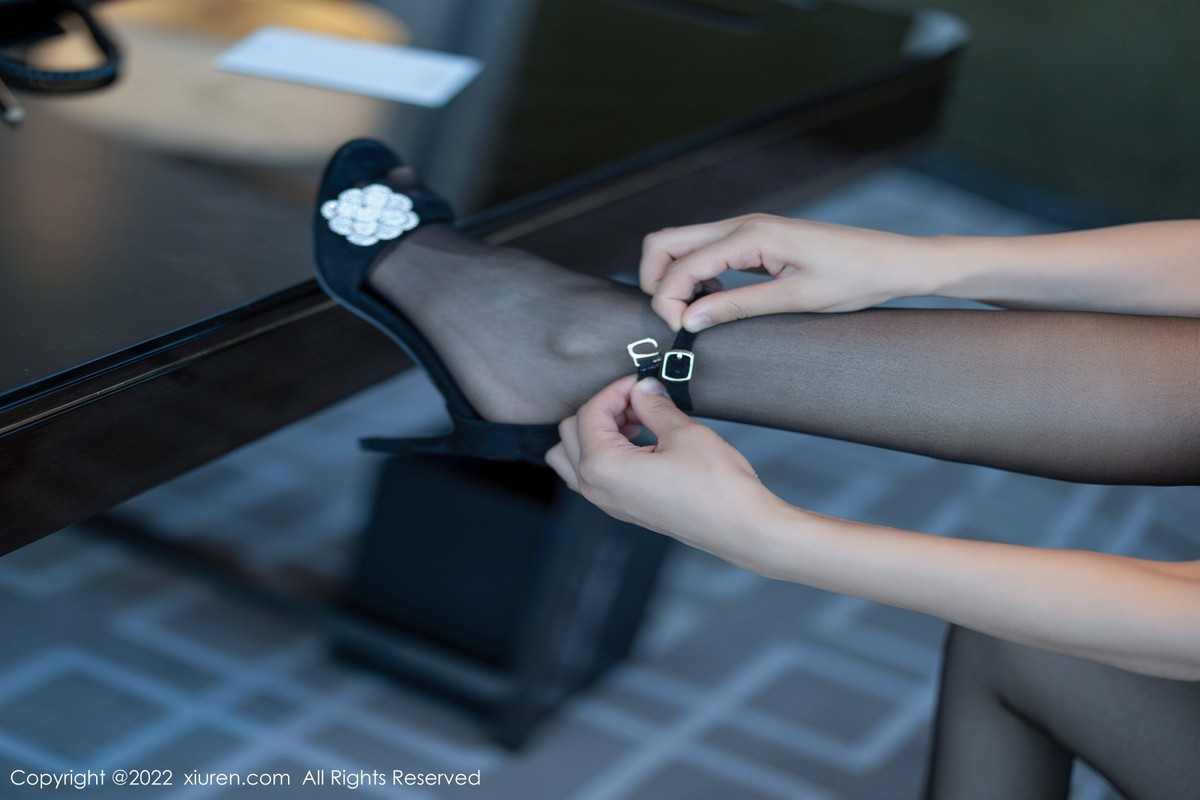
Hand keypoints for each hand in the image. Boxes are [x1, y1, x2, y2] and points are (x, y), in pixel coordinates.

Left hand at [545, 375, 786, 573]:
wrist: (740, 528)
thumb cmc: (715, 487)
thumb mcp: (683, 432)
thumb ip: (653, 405)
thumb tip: (642, 388)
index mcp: (602, 466)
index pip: (589, 413)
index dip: (616, 390)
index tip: (642, 382)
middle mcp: (595, 487)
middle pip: (570, 433)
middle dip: (603, 409)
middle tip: (639, 400)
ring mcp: (607, 502)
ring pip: (573, 457)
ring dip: (596, 432)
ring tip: (637, 423)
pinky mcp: (623, 508)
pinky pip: (593, 475)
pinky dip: (605, 453)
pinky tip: (642, 444)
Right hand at [639, 213, 930, 330]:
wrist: (891, 261)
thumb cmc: (854, 278)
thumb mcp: (795, 299)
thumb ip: (738, 307)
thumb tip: (690, 321)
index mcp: (751, 234)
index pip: (683, 263)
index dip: (667, 299)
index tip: (678, 331)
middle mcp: (742, 224)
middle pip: (666, 242)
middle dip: (655, 280)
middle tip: (672, 320)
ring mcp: (747, 229)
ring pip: (682, 245)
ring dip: (673, 279)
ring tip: (692, 316)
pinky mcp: (754, 241)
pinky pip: (706, 252)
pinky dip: (694, 277)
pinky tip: (711, 304)